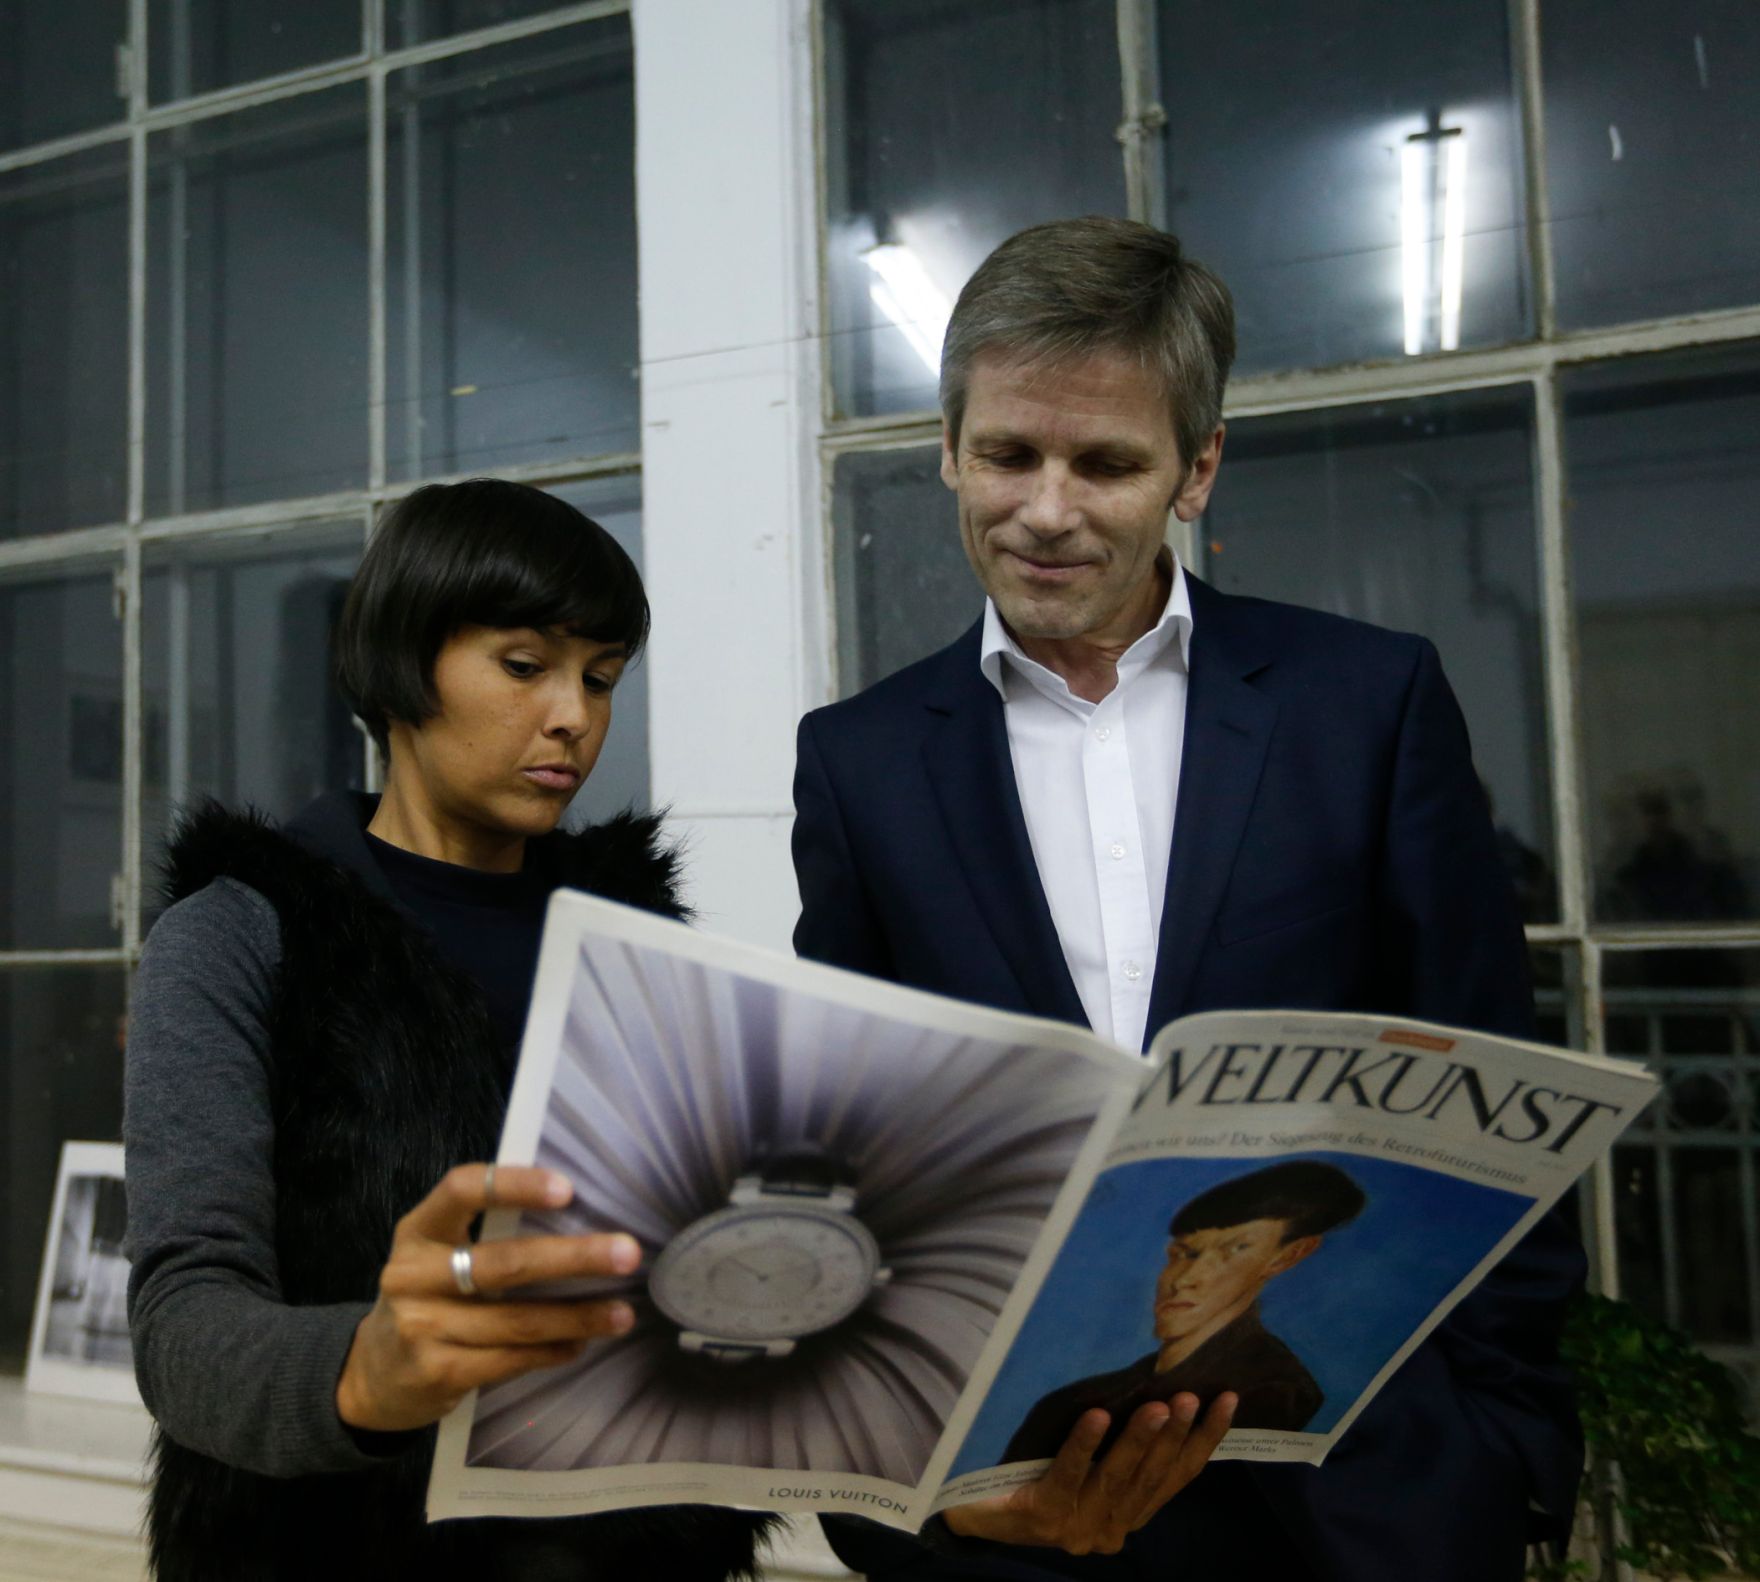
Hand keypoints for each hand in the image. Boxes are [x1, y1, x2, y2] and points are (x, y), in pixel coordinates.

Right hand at [336, 1163, 639, 1432]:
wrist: (372, 1374)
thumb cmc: (428, 1296)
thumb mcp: (437, 1254)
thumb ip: (485, 1231)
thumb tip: (576, 1212)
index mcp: (417, 1231)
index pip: (461, 1190)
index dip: (514, 1185)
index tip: (567, 1189)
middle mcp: (412, 1276)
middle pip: (504, 1263)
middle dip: (574, 1258)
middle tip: (627, 1253)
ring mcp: (422, 1328)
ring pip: (517, 1321)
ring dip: (578, 1316)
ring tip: (623, 1314)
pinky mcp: (437, 1373)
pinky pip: (510, 1359)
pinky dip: (552, 1351)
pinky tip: (580, 1344)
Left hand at [941, 1392, 1235, 1555]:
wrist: (970, 1510)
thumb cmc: (1036, 1476)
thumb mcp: (1089, 1467)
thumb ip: (1123, 1447)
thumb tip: (1161, 1390)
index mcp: (1126, 1518)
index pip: (1176, 1478)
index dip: (1204, 1440)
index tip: (1227, 1401)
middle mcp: (1109, 1530)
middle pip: (1151, 1478)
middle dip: (1175, 1435)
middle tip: (1190, 1396)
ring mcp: (1076, 1528)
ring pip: (1116, 1478)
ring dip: (1139, 1440)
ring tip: (1156, 1405)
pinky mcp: (1042, 1516)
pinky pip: (1068, 1475)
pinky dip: (1085, 1445)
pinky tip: (1096, 1416)